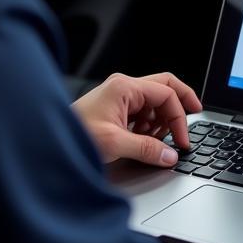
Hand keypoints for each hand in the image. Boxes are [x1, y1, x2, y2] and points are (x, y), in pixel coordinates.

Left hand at [71, 71, 202, 166]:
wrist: (48, 140)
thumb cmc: (74, 134)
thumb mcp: (115, 143)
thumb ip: (147, 149)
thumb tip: (170, 155)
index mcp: (125, 87)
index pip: (166, 94)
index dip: (179, 117)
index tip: (181, 140)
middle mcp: (123, 87)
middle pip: (164, 87)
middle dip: (180, 105)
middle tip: (195, 116)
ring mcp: (119, 97)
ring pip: (155, 101)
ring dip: (163, 119)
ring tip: (158, 139)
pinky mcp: (116, 109)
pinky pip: (143, 112)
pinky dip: (150, 125)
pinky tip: (146, 140)